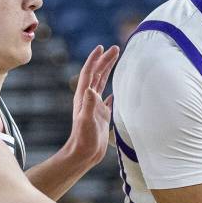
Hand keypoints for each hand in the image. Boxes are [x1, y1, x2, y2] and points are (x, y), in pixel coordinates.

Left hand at [66, 45, 119, 165]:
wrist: (84, 154)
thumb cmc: (84, 139)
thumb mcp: (86, 121)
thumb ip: (89, 105)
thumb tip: (91, 88)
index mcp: (84, 97)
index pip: (89, 73)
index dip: (94, 60)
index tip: (102, 48)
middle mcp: (89, 99)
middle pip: (97, 74)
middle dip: (105, 61)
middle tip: (115, 49)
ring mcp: (95, 107)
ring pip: (102, 84)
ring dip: (108, 71)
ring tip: (116, 60)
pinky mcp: (102, 116)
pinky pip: (108, 99)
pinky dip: (113, 91)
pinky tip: (117, 89)